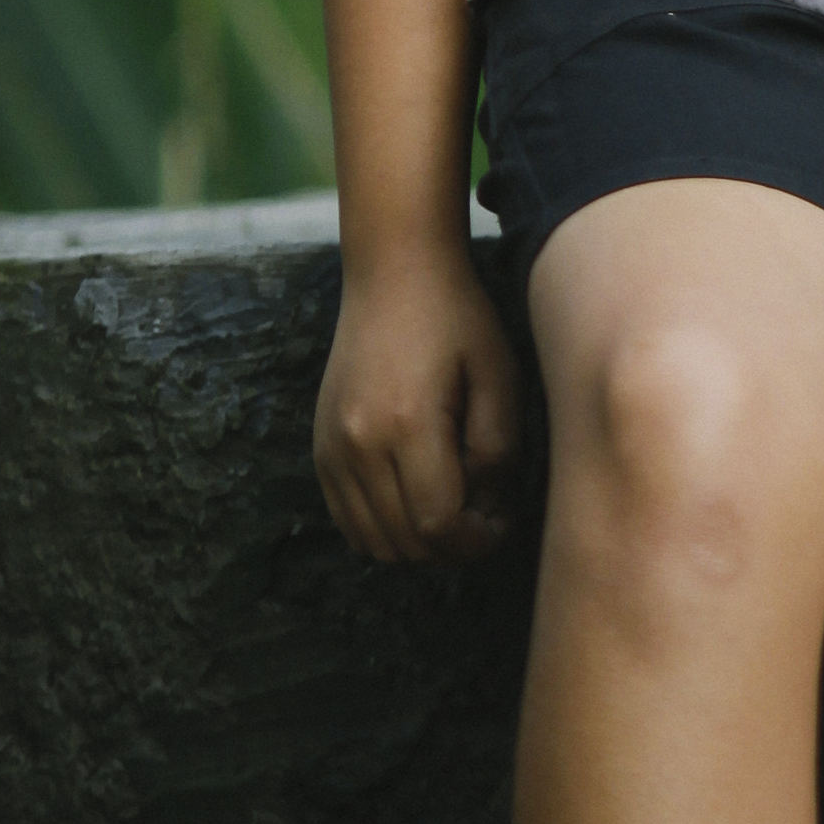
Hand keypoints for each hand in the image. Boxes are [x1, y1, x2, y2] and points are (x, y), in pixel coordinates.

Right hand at [315, 246, 521, 564]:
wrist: (393, 276)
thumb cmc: (458, 320)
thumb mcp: (499, 374)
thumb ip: (498, 447)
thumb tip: (486, 505)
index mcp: (407, 425)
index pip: (437, 526)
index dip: (476, 540)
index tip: (503, 519)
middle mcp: (358, 445)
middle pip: (403, 544)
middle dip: (453, 547)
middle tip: (486, 514)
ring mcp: (331, 450)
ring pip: (372, 541)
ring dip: (418, 543)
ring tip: (455, 504)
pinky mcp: (320, 449)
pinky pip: (348, 520)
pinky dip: (384, 527)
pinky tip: (419, 495)